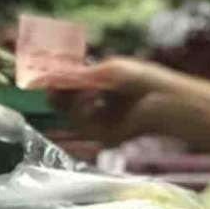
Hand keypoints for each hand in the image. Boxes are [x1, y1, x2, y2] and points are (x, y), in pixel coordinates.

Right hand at [50, 57, 184, 145]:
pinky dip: (82, 110)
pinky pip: (81, 125)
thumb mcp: (108, 71)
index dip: (56, 83)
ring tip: (84, 87)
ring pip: (69, 116)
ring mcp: (100, 125)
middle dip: (57, 94)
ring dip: (71, 100)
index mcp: (98, 89)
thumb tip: (47, 76)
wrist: (166, 100)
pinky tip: (92, 96)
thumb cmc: (143, 79)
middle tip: (50, 85)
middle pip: (64, 105)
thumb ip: (77, 76)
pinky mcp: (104, 137)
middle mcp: (97, 108)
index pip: (69, 89)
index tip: (43, 77)